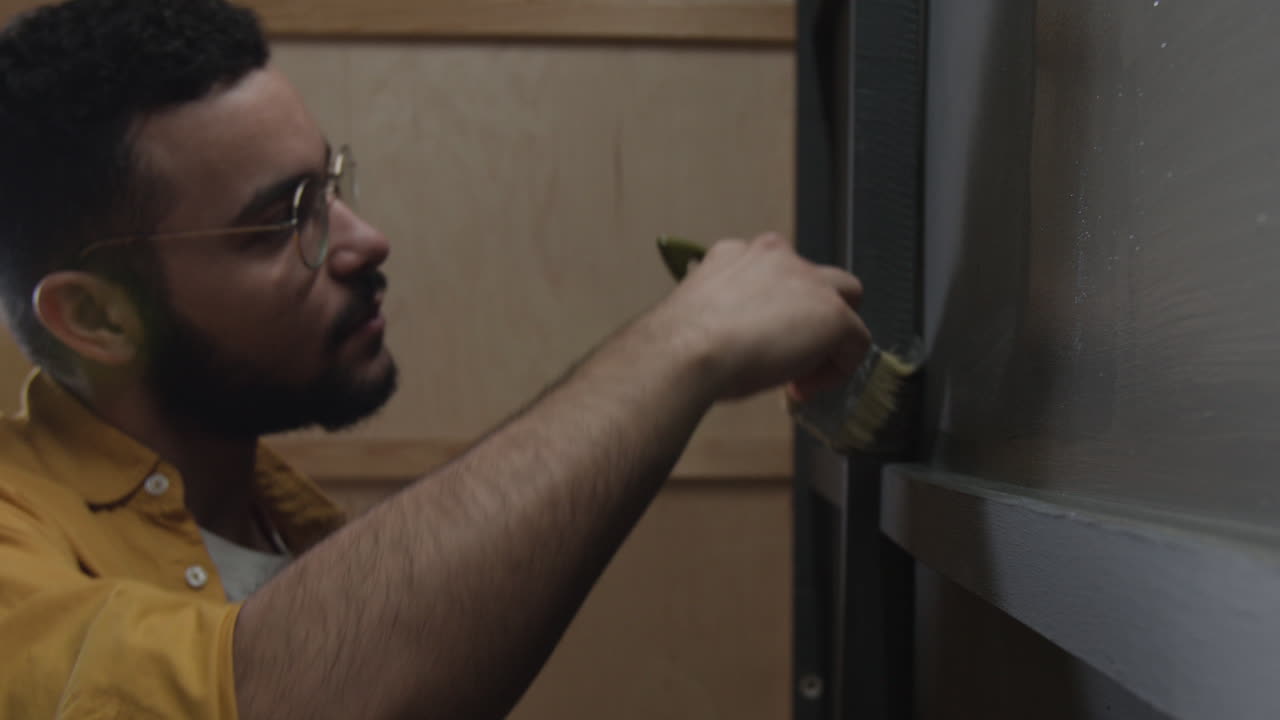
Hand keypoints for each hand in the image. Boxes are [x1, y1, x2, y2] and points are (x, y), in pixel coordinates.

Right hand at [646, 232, 869, 401]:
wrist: (687, 351)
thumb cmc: (681, 345)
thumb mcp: (700, 318)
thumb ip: (724, 317)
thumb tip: (732, 344)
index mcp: (737, 255)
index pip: (774, 275)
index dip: (773, 316)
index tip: (758, 347)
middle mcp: (775, 256)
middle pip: (814, 280)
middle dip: (808, 317)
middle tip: (789, 356)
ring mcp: (808, 281)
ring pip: (845, 301)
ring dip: (830, 336)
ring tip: (803, 372)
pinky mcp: (832, 312)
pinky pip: (856, 342)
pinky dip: (838, 370)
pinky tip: (804, 387)